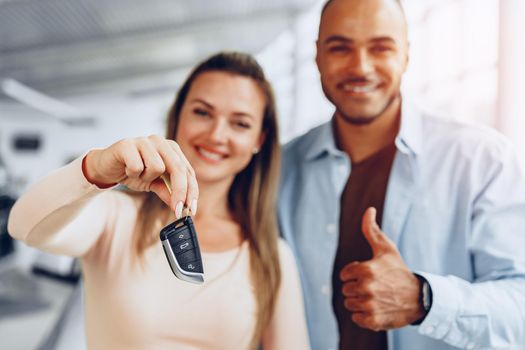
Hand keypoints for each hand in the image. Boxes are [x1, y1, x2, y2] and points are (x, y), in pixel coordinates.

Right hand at [83, 135, 197, 217]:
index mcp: (171, 149)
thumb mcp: (154, 184)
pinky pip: (137, 167)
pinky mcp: (127, 144)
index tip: (191, 210)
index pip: (188, 171)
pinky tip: (126, 170)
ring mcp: (144, 141)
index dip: (191, 191)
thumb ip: (169, 192)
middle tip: (178, 210)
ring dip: (147, 178)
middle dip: (179, 192)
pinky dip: (132, 174)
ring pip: (157, 167)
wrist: (106, 167)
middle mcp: (161, 142)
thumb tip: (183, 206)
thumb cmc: (133, 172)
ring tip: (138, 174)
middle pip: (178, 168)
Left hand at [340, 207, 423, 330]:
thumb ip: (372, 230)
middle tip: (374, 287)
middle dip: (357, 288)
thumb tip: (369, 210)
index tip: (368, 274)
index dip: (354, 274)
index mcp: (366, 269)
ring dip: (359, 302)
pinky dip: (363, 316)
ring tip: (376, 298)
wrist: (420, 298)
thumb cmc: (399, 270)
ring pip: (350, 304)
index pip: (345, 274)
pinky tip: (376, 308)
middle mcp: (367, 288)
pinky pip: (356, 318)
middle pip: (346, 290)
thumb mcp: (386, 249)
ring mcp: (370, 305)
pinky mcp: (373, 320)